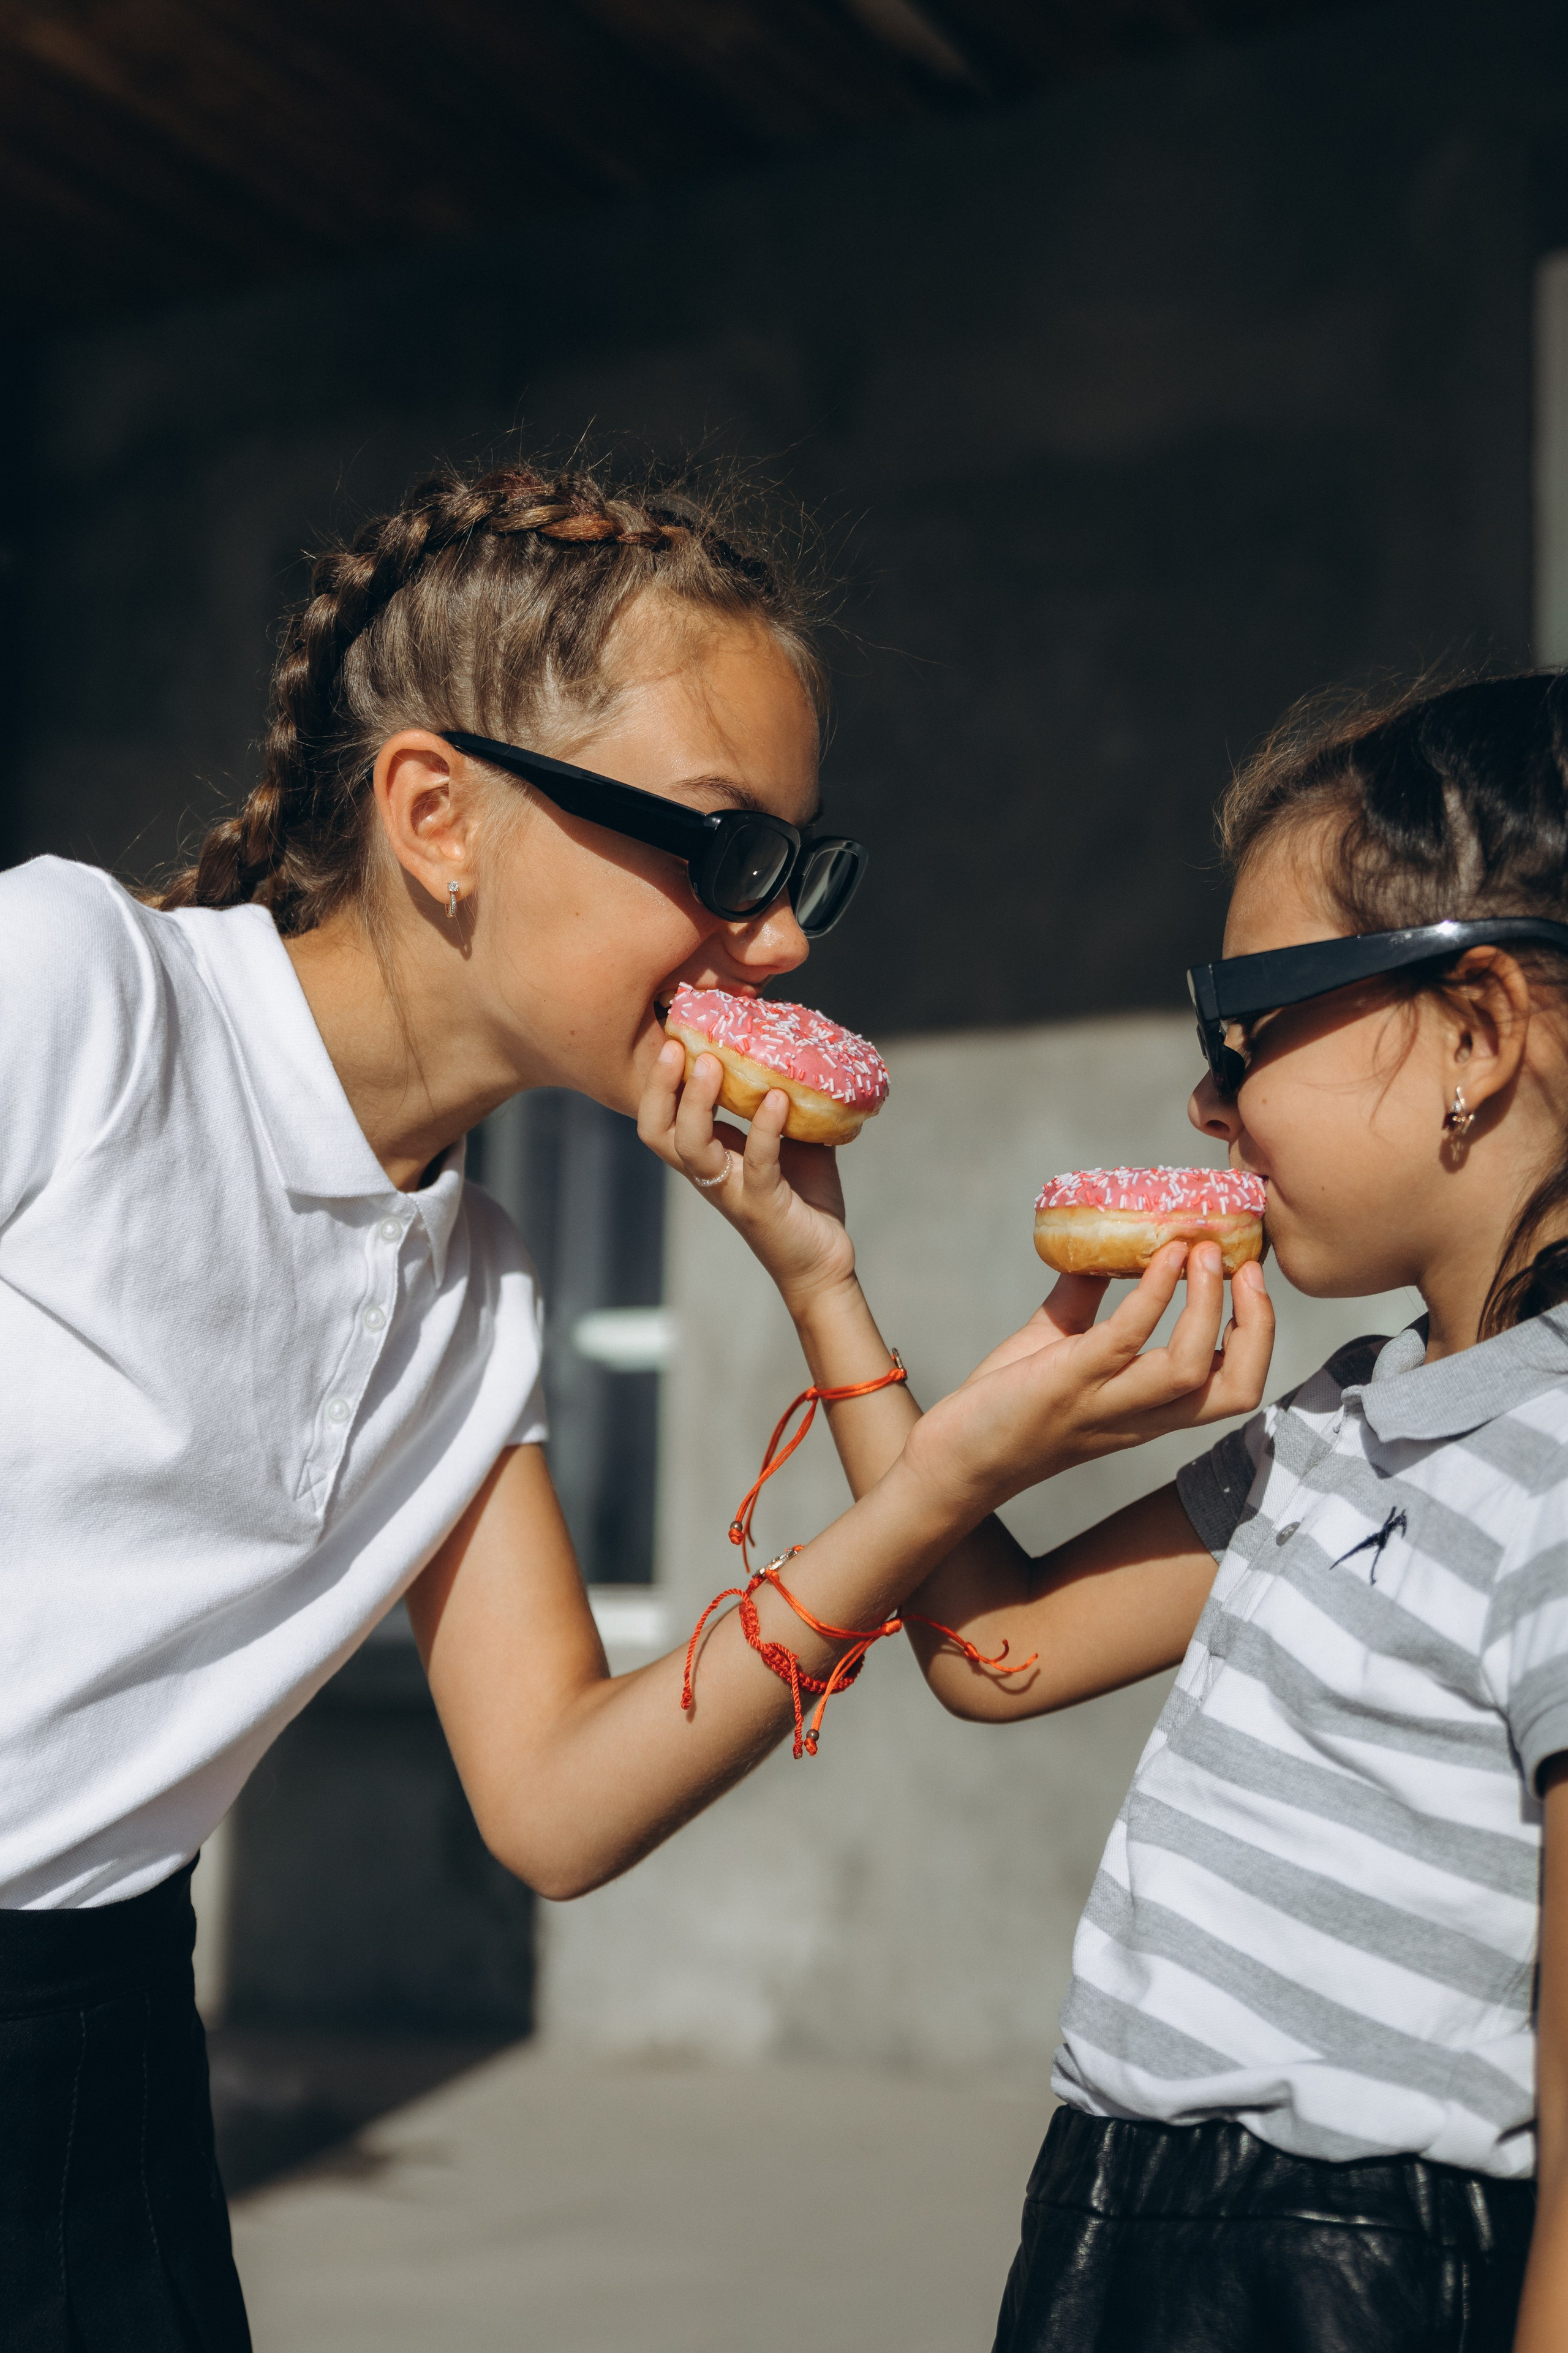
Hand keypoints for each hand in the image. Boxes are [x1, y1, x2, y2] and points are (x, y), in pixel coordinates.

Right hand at [637, 1039, 857, 1310]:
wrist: (823, 1261)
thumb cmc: (804, 1199)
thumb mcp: (793, 1140)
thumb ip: (789, 1103)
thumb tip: (803, 1051)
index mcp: (708, 1155)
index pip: (662, 1116)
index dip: (658, 1079)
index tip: (674, 1034)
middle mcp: (708, 1173)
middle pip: (657, 1129)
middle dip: (659, 1086)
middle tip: (678, 1045)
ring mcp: (732, 1190)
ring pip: (690, 1146)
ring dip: (696, 1102)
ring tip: (712, 1064)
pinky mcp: (764, 1205)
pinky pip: (757, 1162)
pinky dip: (764, 1128)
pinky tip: (777, 1099)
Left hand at [902, 1241, 1273, 1519]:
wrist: (953, 1458)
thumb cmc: (1006, 1404)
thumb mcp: (1057, 1347)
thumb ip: (1082, 1303)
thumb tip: (1101, 1249)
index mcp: (1150, 1411)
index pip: (1232, 1387)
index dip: (1258, 1335)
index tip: (1250, 1277)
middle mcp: (1140, 1416)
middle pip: (1236, 1390)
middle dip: (1257, 1326)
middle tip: (1247, 1267)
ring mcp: (1105, 1403)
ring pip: (1188, 1367)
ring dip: (1205, 1304)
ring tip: (1201, 1249)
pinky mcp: (1066, 1384)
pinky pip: (1125, 1339)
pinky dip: (1151, 1295)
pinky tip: (1158, 1257)